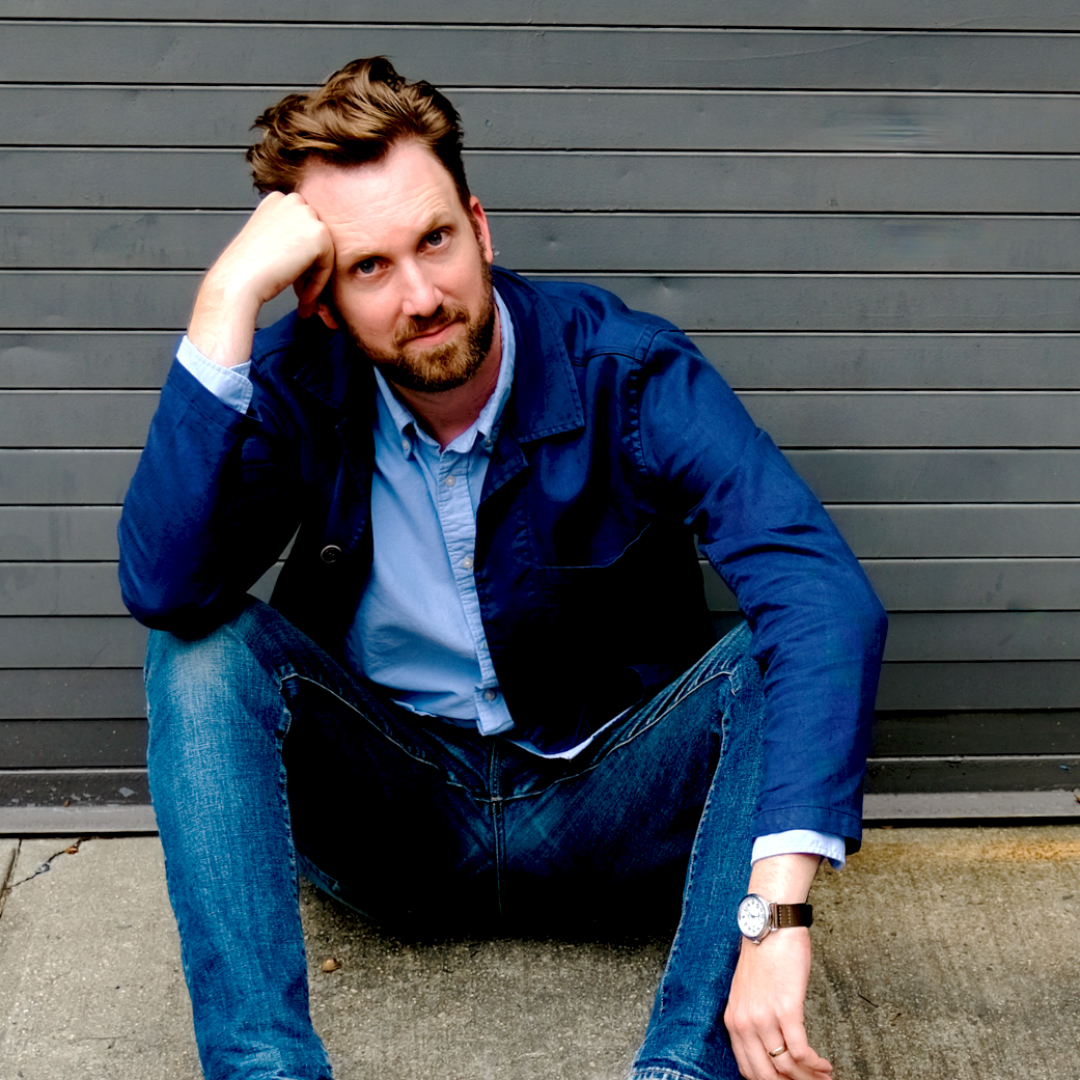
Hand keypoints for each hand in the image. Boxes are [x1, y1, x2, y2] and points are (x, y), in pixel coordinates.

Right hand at [188, 191, 335, 365]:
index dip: (298, 259)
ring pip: (324, 253)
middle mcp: (293, 201)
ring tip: (302, 299)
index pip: (302, 231)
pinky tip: (304, 297)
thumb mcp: (267, 241)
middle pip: (315, 241)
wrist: (238, 280)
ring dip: (314, 277)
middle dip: (310, 268)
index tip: (291, 280)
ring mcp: (306, 214)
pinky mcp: (319, 234)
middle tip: (300, 294)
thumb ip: (288, 237)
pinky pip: (329, 264)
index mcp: (278, 200)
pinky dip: (318, 284)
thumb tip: (308, 251)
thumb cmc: (246, 268)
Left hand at [725, 852, 829, 1079]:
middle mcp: (745, 1023)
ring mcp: (765, 1018)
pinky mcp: (787, 1009)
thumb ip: (752, 1019)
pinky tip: (824, 1064)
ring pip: (788, 1066)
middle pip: (767, 1074)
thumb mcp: (746, 992)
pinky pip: (800, 1051)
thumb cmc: (762, 955)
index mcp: (733, 1021)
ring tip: (823, 1076)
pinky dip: (815, 1063)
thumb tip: (769, 1047)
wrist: (770, 926)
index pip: (748, 1069)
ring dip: (809, 1076)